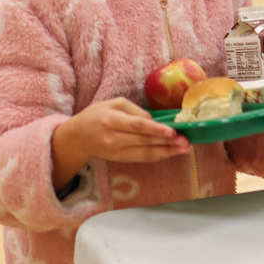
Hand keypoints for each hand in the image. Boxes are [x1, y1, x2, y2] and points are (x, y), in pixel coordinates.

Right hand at [52, 98, 188, 188]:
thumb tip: (155, 121)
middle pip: (144, 141)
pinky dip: (158, 156)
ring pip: (145, 153)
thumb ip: (136, 111)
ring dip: (167, 152)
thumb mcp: (114, 104)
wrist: (77, 137)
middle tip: (185, 141)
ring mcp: (116, 152)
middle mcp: (113, 138)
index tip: (173, 132)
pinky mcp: (119, 159)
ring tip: (184, 149)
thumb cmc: (98, 115)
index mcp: (111, 120)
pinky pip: (141, 158)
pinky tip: (172, 152)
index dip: (156, 130)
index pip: (137, 126)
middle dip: (167, 142)